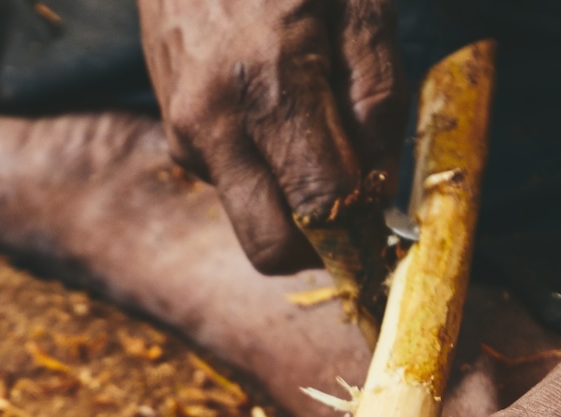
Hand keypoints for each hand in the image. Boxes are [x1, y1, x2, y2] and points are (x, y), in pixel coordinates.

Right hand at [137, 0, 404, 271]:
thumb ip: (377, 95)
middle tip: (354, 208)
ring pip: (252, 219)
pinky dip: (267, 169)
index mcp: (269, 87)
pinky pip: (233, 183)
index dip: (359, 227)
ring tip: (317, 132)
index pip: (319, 209)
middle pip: (271, 248)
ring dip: (292, 204)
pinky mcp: (176, 138)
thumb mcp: (358, 0)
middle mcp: (215, 127)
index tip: (385, 214)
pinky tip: (276, 110)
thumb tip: (378, 181)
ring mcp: (187, 137)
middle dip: (318, 245)